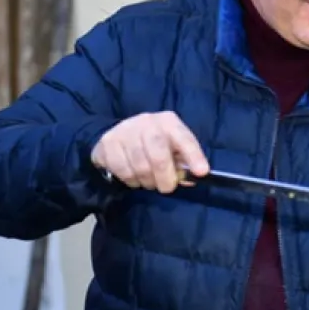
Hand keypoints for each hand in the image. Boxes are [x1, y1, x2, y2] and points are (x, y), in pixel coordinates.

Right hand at [91, 111, 208, 193]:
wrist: (121, 134)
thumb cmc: (155, 144)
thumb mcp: (173, 148)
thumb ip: (184, 162)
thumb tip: (190, 178)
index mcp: (168, 122)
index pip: (184, 139)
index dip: (194, 156)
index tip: (201, 172)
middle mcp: (146, 122)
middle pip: (158, 154)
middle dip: (165, 177)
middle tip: (166, 188)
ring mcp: (124, 130)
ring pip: (139, 166)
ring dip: (146, 181)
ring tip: (149, 181)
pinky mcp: (107, 143)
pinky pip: (121, 170)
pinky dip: (130, 180)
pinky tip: (134, 177)